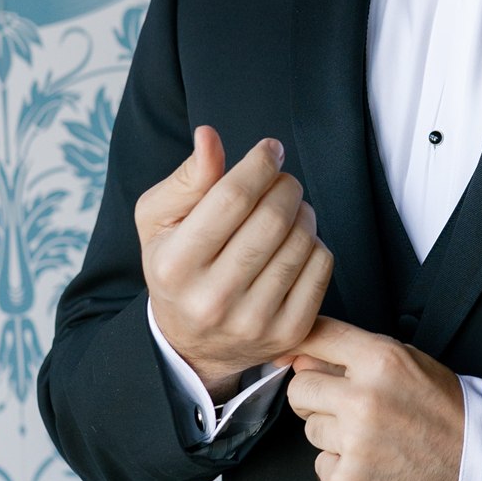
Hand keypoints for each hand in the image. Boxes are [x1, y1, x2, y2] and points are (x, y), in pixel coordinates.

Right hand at [136, 127, 334, 397]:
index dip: (259, 164)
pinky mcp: (288, 333)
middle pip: (273, 218)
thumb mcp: (160, 221)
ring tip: (286, 210)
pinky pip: (321, 266)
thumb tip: (209, 137)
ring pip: (301, 240)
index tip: (270, 150)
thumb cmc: (176, 266)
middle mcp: (212, 300)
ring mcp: (253, 321)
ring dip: (302, 212)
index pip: (232, 198)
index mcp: (175, 266)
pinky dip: (314, 243)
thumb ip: (187, 178)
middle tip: (281, 181)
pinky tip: (293, 244)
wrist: (192, 343)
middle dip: (285, 186)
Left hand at [281, 317, 464, 480]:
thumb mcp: (410, 363)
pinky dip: (341, 467)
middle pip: (300, 388)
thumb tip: (301, 357)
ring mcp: (354, 443)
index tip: (292, 355)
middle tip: (349, 408)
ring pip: (309, 429)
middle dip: (317, 397)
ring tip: (372, 438)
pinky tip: (372, 463)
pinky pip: (320, 465)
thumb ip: (356, 355)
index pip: (318, 336)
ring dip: (332, 435)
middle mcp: (363, 399)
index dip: (301, 346)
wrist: (475, 465)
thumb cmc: (444, 411)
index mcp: (381, 360)